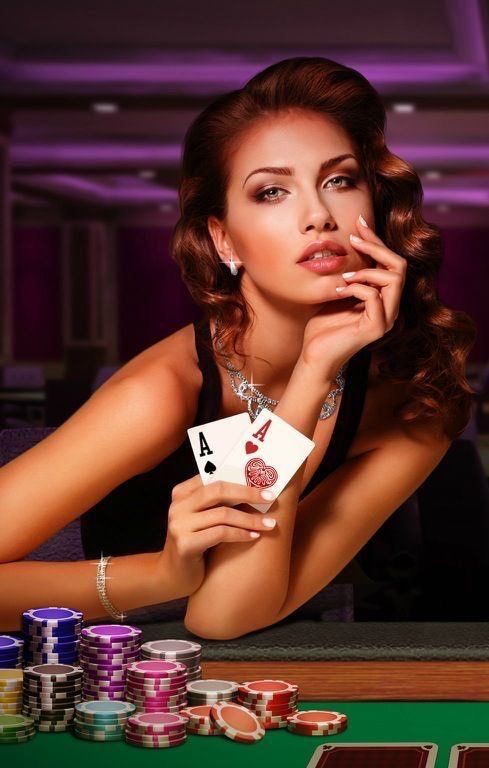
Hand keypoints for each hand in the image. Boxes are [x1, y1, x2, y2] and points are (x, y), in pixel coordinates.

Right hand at [156, 475, 276, 596]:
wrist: (172, 575)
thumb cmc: (195, 542)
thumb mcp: (200, 518)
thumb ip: (215, 502)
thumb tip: (253, 487)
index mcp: (181, 493)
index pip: (214, 477)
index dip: (240, 478)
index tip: (264, 482)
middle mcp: (178, 506)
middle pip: (218, 490)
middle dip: (248, 493)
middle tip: (270, 497)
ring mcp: (179, 525)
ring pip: (223, 514)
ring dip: (250, 518)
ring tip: (269, 524)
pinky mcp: (185, 544)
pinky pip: (221, 533)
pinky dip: (241, 534)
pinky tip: (254, 536)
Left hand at [300, 215, 406, 380]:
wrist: (314, 354)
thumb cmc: (323, 325)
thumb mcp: (337, 289)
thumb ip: (349, 271)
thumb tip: (349, 239)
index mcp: (384, 297)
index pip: (390, 262)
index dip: (376, 240)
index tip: (359, 222)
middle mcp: (390, 307)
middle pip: (400, 266)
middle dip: (376, 247)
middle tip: (353, 239)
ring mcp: (386, 318)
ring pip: (394, 279)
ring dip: (367, 270)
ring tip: (344, 275)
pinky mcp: (376, 328)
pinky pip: (374, 297)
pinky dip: (357, 288)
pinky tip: (339, 289)